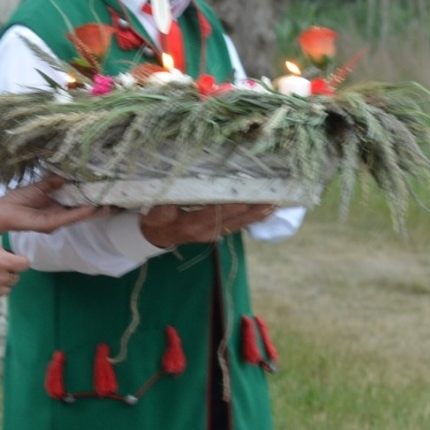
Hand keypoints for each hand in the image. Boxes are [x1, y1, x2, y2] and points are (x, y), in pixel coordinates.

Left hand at [0, 176, 107, 236]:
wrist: (2, 210)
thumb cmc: (18, 199)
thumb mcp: (41, 186)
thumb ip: (54, 181)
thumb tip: (68, 174)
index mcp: (57, 206)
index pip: (78, 203)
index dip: (91, 198)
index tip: (106, 193)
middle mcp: (59, 215)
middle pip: (83, 211)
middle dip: (99, 208)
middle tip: (117, 202)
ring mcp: (56, 221)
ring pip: (79, 216)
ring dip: (94, 212)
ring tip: (111, 206)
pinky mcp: (50, 224)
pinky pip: (68, 218)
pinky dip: (80, 213)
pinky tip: (91, 209)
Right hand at [138, 204, 276, 249]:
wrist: (156, 234)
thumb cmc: (155, 218)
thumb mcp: (153, 211)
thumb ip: (163, 205)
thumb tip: (172, 195)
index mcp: (191, 225)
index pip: (215, 213)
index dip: (232, 206)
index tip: (248, 198)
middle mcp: (206, 231)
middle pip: (234, 220)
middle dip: (253, 209)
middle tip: (273, 198)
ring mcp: (213, 233)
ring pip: (239, 224)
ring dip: (257, 215)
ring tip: (276, 204)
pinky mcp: (218, 231)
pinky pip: (238, 225)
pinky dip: (253, 218)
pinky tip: (266, 211)